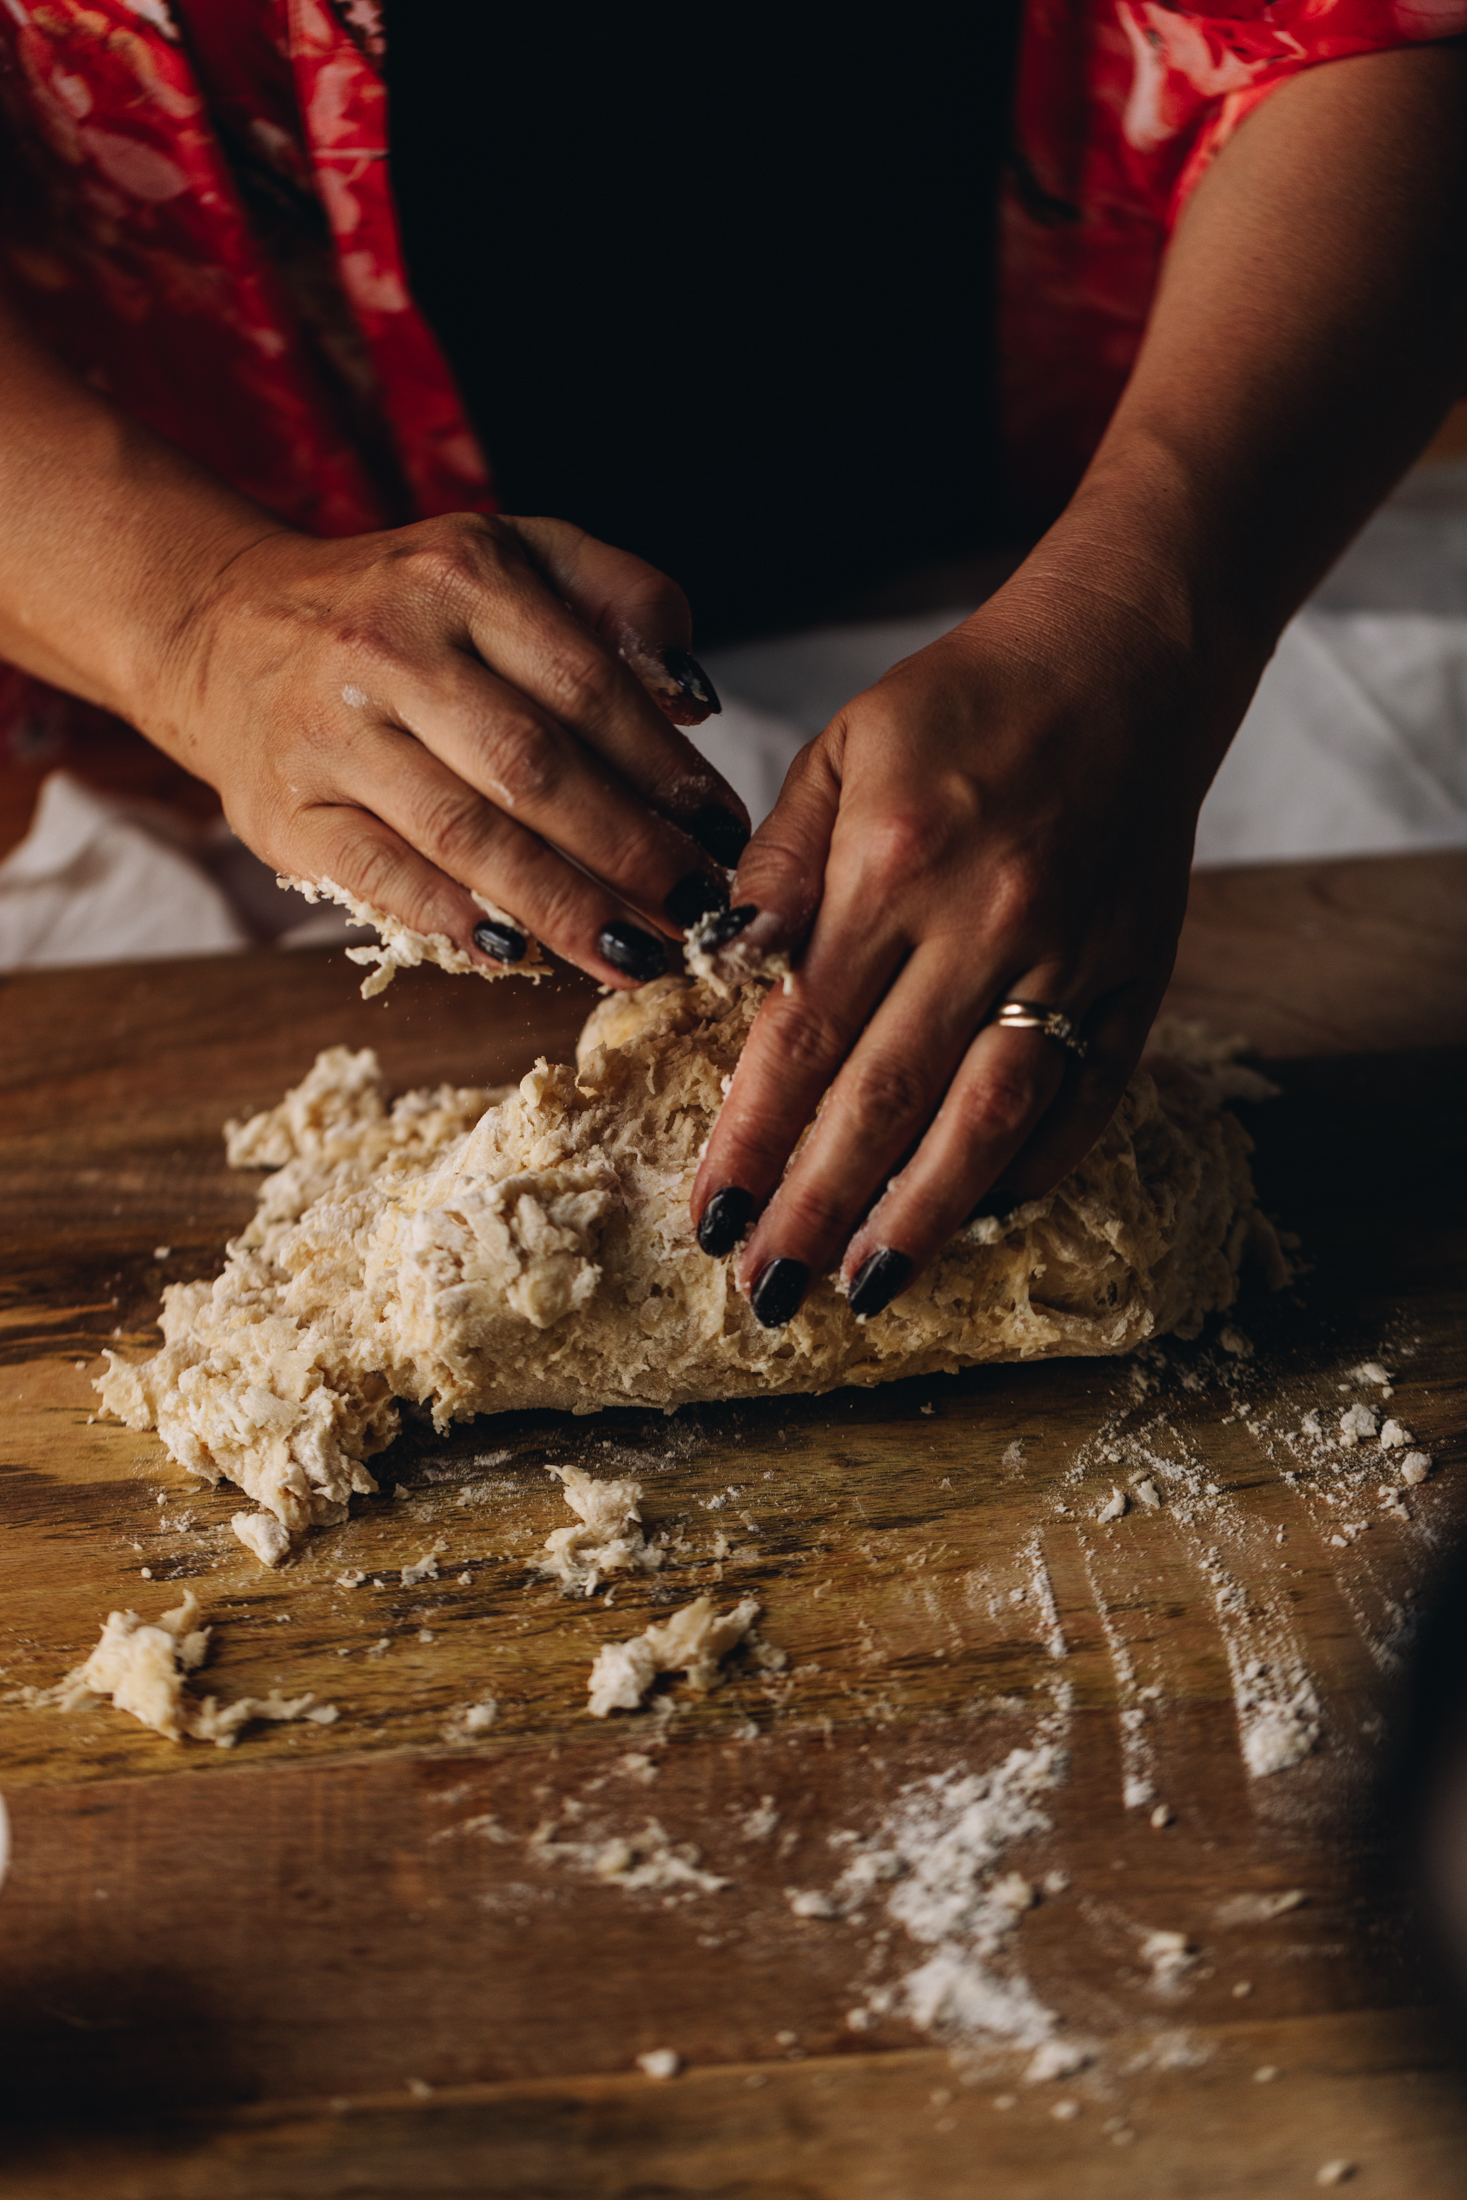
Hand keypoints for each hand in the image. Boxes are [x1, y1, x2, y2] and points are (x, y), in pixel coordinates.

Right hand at [150, 512, 747, 985]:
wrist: (229, 628)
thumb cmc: (406, 608)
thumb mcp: (511, 555)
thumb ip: (618, 598)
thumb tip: (694, 698)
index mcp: (461, 575)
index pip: (587, 687)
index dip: (667, 772)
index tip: (725, 836)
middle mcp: (389, 648)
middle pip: (532, 768)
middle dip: (630, 852)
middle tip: (697, 912)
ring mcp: (329, 733)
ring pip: (464, 832)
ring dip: (562, 906)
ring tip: (635, 954)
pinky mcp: (284, 810)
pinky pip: (379, 876)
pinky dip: (452, 919)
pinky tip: (518, 953)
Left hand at [690, 564, 1258, 1322]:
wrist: (1125, 659)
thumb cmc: (964, 705)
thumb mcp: (842, 750)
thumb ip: (779, 865)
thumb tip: (719, 964)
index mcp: (894, 866)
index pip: (805, 1036)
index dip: (755, 1139)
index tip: (714, 1219)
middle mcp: (986, 923)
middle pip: (890, 1100)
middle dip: (820, 1208)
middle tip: (769, 1292)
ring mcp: (1074, 957)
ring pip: (994, 1118)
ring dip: (927, 1215)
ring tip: (869, 1285)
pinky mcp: (1141, 976)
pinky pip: (1090, 1096)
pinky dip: (1039, 1166)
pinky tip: (984, 1216)